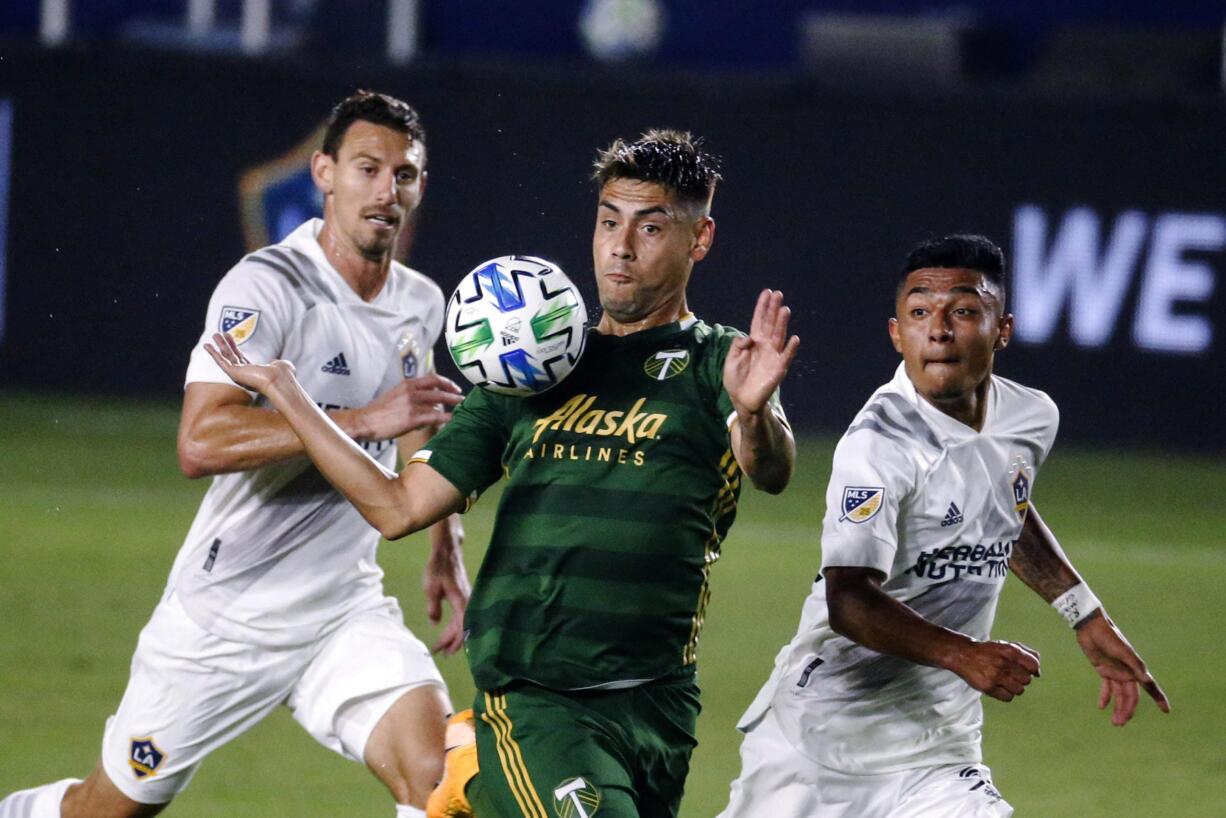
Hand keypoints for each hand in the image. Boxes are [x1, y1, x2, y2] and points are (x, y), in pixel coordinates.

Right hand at [204, 332, 296, 394]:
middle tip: (217, 334)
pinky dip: (213, 353)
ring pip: (225, 358)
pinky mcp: (233, 374)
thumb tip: (276, 362)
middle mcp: (244, 375)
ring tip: (213, 334)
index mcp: (253, 373)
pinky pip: (221, 362)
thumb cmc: (284, 375)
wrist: (280, 380)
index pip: (240, 358)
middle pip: (231, 356)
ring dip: (218, 346)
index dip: (233, 347)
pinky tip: (206, 345)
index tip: (228, 336)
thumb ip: (277, 363)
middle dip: (224, 344)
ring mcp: (238, 375)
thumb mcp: (281, 365)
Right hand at [356, 374, 464, 440]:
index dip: (446, 382)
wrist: (364, 421)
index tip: (454, 388)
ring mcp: (412, 404)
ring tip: (462, 408)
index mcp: (406, 384)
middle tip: (463, 398)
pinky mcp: (412, 418)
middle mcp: (411, 391)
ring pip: (439, 401)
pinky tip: (453, 420)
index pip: (432, 378)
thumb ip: (411, 396)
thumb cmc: (378, 412)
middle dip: (453, 393)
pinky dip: (445, 417)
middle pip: (439, 388)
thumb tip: (429, 403)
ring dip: (452, 404)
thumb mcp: (395, 396)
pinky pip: (434, 416)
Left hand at [423, 516, 470, 654]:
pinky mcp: (464, 596)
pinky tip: (449, 630)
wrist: (447, 550)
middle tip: (439, 652)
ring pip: (462, 623)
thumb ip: (433, 608)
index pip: (460, 629)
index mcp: (461, 602)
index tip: (441, 651)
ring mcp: (467, 599)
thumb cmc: (438, 567)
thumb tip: (435, 623)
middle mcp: (468, 602)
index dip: (452, 642)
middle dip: (451, 642)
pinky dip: (455, 626)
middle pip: (462, 628)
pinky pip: (462, 616)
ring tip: (443, 645)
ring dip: (453, 635)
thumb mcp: (430, 589)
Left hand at [723, 289, 799, 418]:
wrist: (741, 399)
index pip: (758, 321)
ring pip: (779, 336)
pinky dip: (790, 348)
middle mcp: (765, 346)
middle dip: (773, 309)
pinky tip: (794, 338)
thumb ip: (737, 346)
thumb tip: (748, 336)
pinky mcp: (778, 368)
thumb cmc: (735, 379)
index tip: (766, 292)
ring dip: (782, 323)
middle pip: (770, 324)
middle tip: (778, 294)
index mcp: (753, 342)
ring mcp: (772, 356)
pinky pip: (786, 356)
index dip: (762, 307)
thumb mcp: (730, 360)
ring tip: (785, 309)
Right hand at [951, 639, 1040, 701]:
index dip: (1033, 670)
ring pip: (1019, 690)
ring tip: (1006, 681)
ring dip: (1015, 687)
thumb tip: (1038, 671)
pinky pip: (1008, 697)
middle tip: (1012, 674)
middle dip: (1022, 678)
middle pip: (1027, 680)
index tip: (1028, 670)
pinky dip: (1007, 694)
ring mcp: (995, 676)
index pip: (1034, 665)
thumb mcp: (1006, 645)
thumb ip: (1026, 653)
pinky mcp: (988, 687)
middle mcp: (1004, 663)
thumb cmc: (988, 651)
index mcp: (1010, 650)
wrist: (963, 654)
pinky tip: (1001, 687)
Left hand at [1075, 612, 1169, 724]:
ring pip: (1119, 694)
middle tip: (1119, 723)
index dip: (1159, 698)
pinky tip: (1101, 707)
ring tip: (1114, 722)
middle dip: (1127, 710)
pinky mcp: (1103, 669)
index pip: (1150, 687)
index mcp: (1136, 669)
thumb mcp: (1122, 651)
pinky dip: (1105, 696)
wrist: (1091, 627)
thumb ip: (1134, 665)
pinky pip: (1106, 687)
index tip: (1166, 711)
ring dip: (1117, 707)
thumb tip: (1148, 680)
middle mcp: (1128, 672)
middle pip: (1131, 696)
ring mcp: (1116, 672)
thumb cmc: (1109, 637)